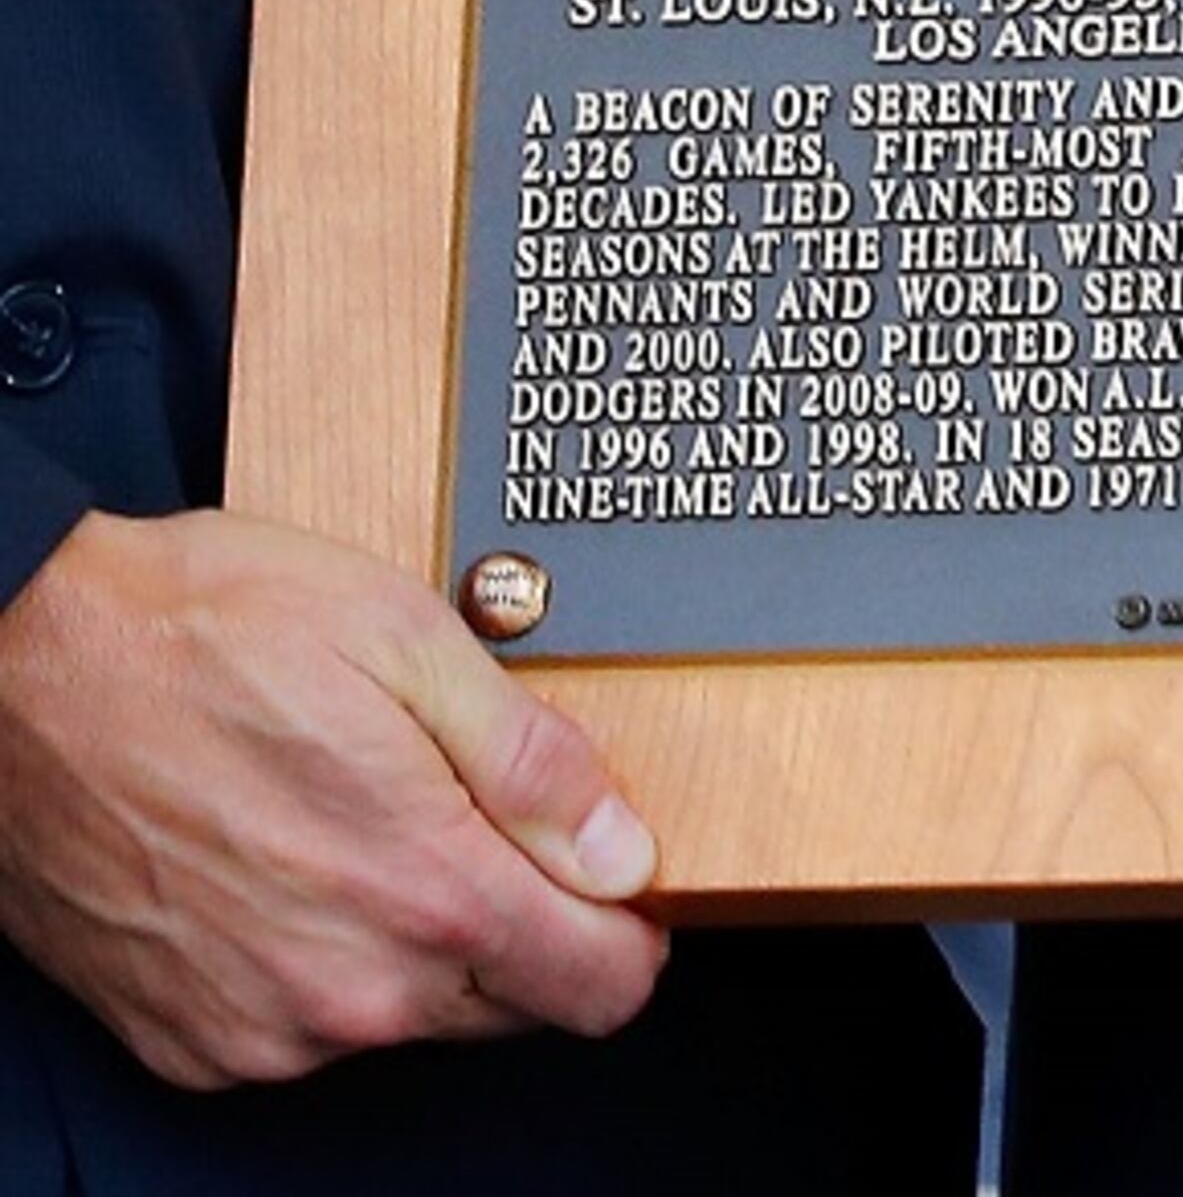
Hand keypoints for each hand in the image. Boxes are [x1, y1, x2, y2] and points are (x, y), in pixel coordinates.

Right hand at [0, 507, 665, 1087]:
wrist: (22, 673)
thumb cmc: (203, 633)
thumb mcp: (407, 641)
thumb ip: (534, 763)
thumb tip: (626, 851)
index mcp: (426, 889)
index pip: (601, 985)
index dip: (628, 926)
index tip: (615, 874)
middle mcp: (350, 988)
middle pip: (514, 1005)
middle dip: (525, 921)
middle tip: (474, 811)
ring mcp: (264, 1030)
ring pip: (410, 1015)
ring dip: (417, 939)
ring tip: (362, 813)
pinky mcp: (194, 1044)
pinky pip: (307, 1028)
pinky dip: (321, 959)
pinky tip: (288, 860)